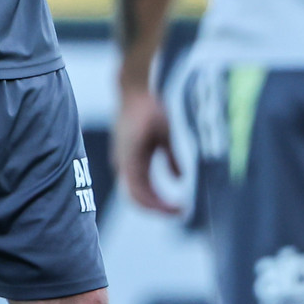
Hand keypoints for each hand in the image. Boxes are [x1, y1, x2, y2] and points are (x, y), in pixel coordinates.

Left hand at [114, 83, 181, 215]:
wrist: (136, 90)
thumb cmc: (150, 110)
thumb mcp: (165, 138)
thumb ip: (171, 159)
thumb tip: (180, 179)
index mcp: (133, 164)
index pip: (143, 194)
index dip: (160, 205)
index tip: (180, 209)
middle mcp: (125, 166)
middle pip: (138, 200)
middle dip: (159, 210)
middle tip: (179, 213)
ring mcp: (123, 163)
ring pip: (135, 197)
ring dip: (157, 207)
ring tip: (176, 210)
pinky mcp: (126, 158)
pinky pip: (135, 186)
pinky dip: (151, 197)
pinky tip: (168, 199)